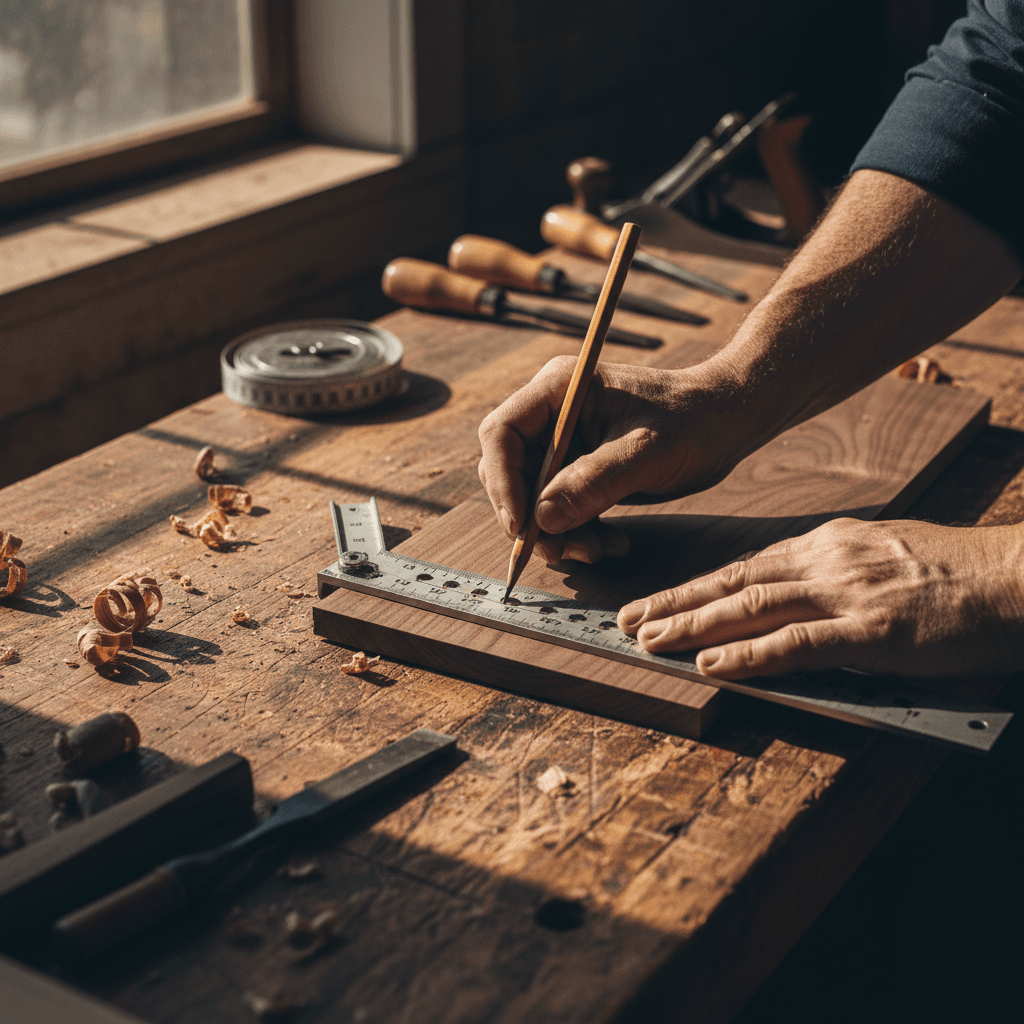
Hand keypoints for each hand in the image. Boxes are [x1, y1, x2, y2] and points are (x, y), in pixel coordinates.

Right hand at [478, 356, 752, 562]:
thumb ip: (593, 482)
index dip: (502, 481)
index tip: (521, 525)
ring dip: (556, 533)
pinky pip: (561, 509)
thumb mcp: (645, 452)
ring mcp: (565, 444)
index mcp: (558, 390)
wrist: (727, 421)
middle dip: (530, 516)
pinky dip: (578, 533)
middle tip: (560, 551)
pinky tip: (612, 543)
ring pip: (533, 498)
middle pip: (510, 471)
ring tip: (596, 551)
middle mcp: (553, 415)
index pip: (501, 434)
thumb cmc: (693, 420)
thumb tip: (542, 518)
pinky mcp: (581, 471)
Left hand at [617, 517, 1023, 678]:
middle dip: (675, 604)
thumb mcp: (884, 555)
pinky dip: (750, 654)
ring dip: (694, 626)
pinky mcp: (874, 633)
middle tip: (627, 620)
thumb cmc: (956, 572)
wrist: (1018, 579)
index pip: (743, 566)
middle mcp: (826, 562)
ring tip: (648, 641)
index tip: (654, 600)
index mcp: (827, 545)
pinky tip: (712, 665)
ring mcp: (848, 595)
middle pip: (734, 582)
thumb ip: (833, 572)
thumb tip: (791, 593)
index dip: (693, 587)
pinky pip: (798, 643)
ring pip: (752, 607)